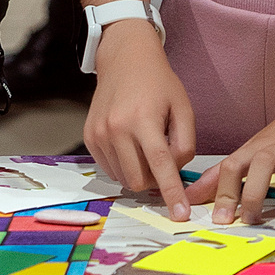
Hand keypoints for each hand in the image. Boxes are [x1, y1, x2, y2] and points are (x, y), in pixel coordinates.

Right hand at [82, 23, 195, 220]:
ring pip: (123, 177)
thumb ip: (184, 143)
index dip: (172, 192)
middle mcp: (116, 128)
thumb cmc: (158, 82)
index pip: (160, 165)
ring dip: (139, 172)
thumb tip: (174, 172)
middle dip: (154, 180)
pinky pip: (110, 168)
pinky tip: (131, 144)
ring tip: (146, 147)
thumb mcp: (183, 107)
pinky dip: (124, 165)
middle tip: (163, 162)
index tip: (180, 215)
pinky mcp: (89, 137)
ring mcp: (99, 134)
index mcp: (143, 119)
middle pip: (138, 179)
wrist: (124, 59)